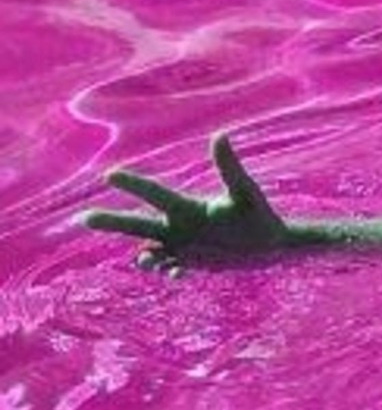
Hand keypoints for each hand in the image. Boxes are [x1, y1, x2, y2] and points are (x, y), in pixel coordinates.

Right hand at [83, 132, 291, 270]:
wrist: (271, 244)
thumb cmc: (259, 212)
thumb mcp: (243, 191)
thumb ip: (230, 167)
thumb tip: (221, 135)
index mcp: (186, 206)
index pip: (153, 193)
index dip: (133, 183)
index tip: (109, 174)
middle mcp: (178, 226)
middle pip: (136, 223)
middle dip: (110, 221)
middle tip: (82, 218)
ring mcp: (182, 246)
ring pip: (147, 250)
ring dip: (143, 256)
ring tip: (148, 259)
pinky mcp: (191, 264)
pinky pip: (168, 269)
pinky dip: (167, 272)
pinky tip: (177, 274)